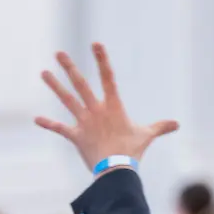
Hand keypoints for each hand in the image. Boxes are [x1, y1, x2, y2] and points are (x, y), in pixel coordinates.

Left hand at [35, 43, 178, 172]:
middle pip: (80, 85)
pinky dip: (49, 124)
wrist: (116, 169)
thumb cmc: (133, 151)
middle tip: (58, 53)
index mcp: (114, 107)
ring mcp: (84, 122)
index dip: (102, 60)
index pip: (108, 78)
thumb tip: (176, 124)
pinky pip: (60, 129)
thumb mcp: (147, 136)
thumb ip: (160, 127)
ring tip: (43, 72)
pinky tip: (37, 119)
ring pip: (68, 100)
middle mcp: (96, 110)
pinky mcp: (76, 136)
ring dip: (55, 86)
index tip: (95, 44)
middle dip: (69, 68)